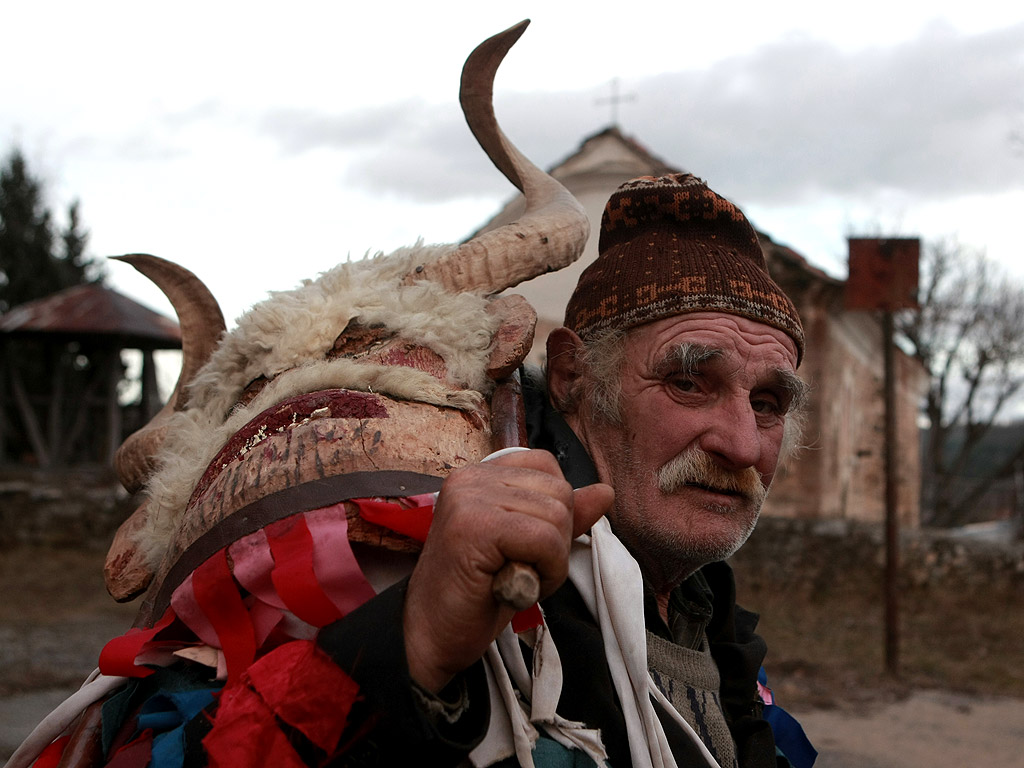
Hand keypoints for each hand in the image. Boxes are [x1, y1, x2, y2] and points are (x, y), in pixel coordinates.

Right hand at [403, 449, 611, 692]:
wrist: (430, 639)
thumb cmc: (476, 596)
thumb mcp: (528, 549)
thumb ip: (562, 518)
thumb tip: (605, 492)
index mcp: (479, 476)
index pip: (546, 466)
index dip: (555, 511)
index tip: (528, 547)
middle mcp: (470, 478)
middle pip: (559, 492)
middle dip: (556, 540)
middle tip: (522, 570)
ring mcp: (469, 499)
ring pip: (556, 516)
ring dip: (551, 561)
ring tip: (517, 579)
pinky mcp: (474, 527)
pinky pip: (544, 540)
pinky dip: (546, 571)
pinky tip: (517, 587)